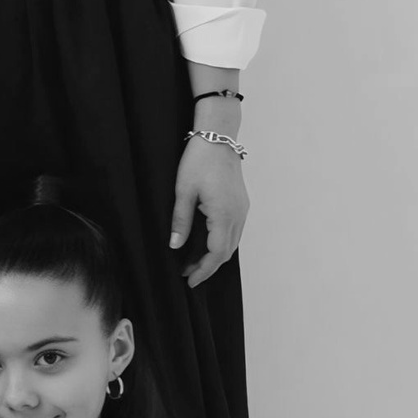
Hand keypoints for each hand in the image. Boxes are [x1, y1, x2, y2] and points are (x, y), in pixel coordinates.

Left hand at [169, 133, 247, 287]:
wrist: (219, 136)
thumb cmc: (199, 160)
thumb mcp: (183, 191)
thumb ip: (180, 221)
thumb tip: (175, 245)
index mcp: (224, 215)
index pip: (215, 254)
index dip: (203, 271)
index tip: (189, 281)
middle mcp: (238, 215)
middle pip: (226, 253)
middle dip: (208, 267)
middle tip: (187, 274)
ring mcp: (242, 209)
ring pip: (232, 243)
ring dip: (215, 256)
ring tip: (194, 261)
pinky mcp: (241, 203)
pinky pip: (234, 231)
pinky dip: (222, 243)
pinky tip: (207, 243)